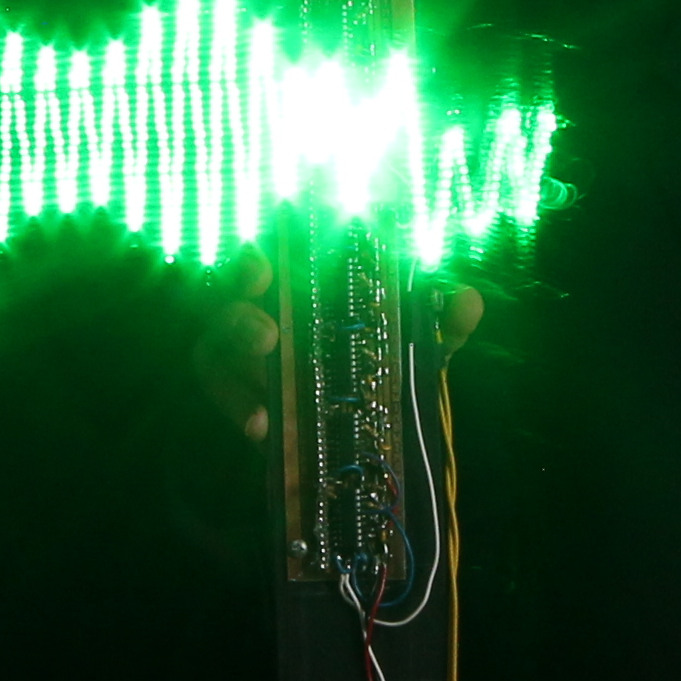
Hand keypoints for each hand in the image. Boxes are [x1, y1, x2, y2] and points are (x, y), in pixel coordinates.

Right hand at [192, 248, 486, 443]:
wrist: (366, 419)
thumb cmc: (384, 354)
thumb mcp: (418, 340)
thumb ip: (441, 321)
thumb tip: (467, 301)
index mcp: (298, 278)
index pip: (263, 254)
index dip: (252, 257)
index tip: (261, 266)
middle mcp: (259, 307)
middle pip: (224, 298)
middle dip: (238, 314)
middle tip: (267, 336)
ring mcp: (237, 354)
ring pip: (212, 350)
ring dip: (236, 367)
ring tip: (264, 390)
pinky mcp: (235, 398)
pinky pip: (224, 400)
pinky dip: (240, 411)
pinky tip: (262, 427)